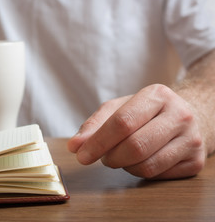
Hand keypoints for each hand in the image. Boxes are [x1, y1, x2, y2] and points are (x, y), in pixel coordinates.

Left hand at [67, 84, 206, 178]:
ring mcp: (191, 139)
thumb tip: (75, 146)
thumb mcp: (118, 109)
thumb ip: (94, 125)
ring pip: (146, 166)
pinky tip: (140, 160)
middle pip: (135, 147)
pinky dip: (140, 172)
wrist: (187, 117)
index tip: (81, 155)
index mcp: (157, 95)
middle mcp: (180, 115)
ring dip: (124, 166)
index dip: (98, 142)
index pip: (123, 123)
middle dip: (111, 157)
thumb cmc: (145, 113)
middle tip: (104, 157)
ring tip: (122, 155)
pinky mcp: (196, 161)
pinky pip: (158, 176)